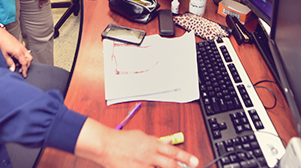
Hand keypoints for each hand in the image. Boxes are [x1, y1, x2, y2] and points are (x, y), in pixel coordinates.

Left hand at [0, 27, 32, 76]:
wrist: (0, 34)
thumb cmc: (1, 42)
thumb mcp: (4, 55)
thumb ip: (9, 63)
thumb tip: (12, 69)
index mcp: (18, 52)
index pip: (25, 63)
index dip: (25, 70)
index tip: (24, 75)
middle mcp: (22, 48)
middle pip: (29, 59)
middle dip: (26, 66)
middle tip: (21, 70)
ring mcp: (21, 46)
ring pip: (27, 55)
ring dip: (24, 61)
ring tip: (17, 65)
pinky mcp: (19, 44)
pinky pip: (24, 52)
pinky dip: (22, 57)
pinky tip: (16, 59)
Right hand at [75, 119, 198, 167]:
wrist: (105, 144)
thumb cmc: (121, 139)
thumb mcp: (141, 135)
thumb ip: (155, 141)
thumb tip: (167, 143)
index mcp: (151, 144)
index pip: (172, 151)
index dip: (185, 157)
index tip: (195, 162)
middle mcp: (148, 155)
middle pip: (169, 164)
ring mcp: (141, 165)